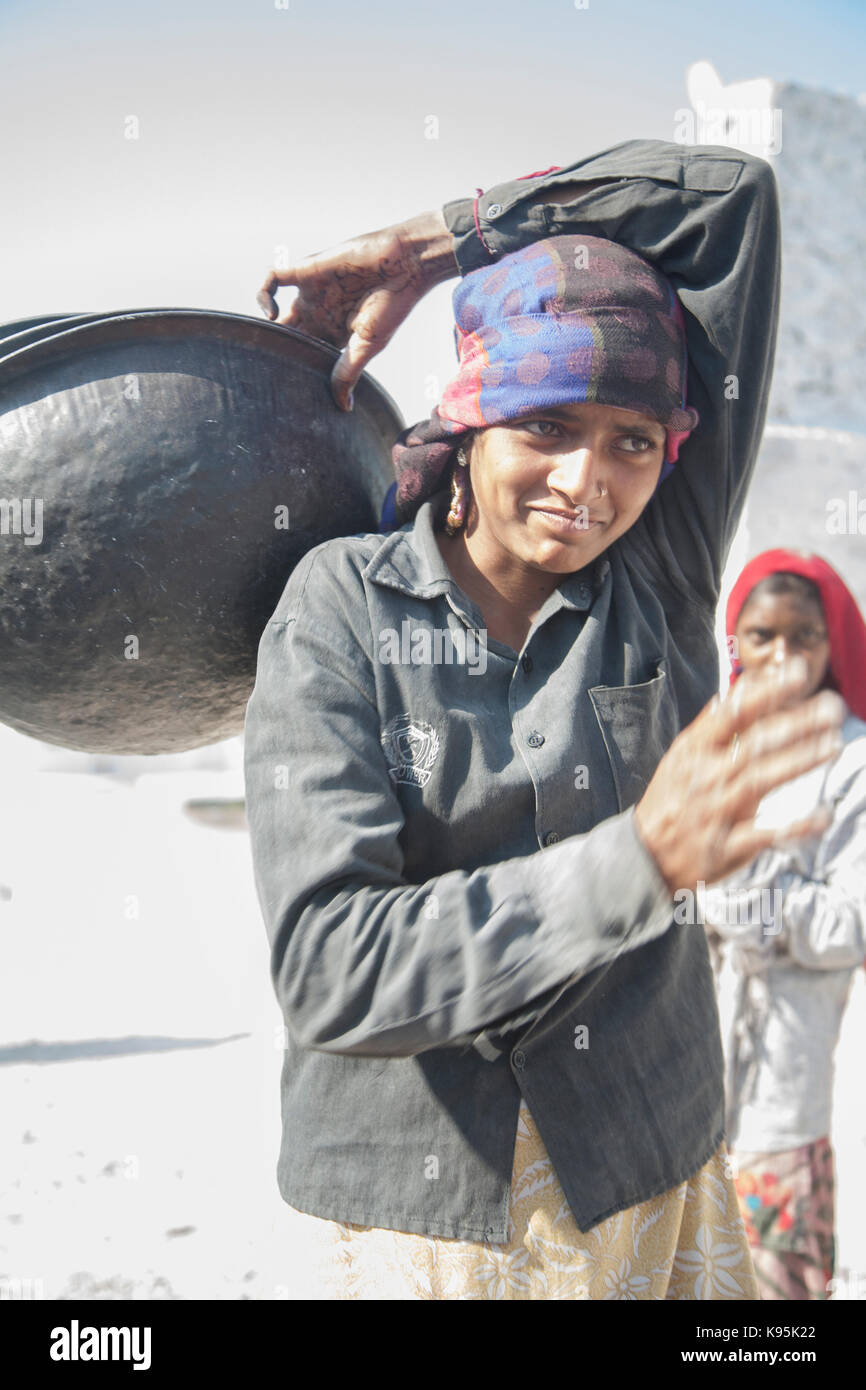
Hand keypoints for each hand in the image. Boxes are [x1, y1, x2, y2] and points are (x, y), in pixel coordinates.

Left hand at [256, 210, 458, 409]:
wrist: (405, 264)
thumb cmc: (393, 305)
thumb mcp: (367, 345)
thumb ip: (348, 373)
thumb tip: (343, 407)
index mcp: (335, 333)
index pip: (306, 354)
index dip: (296, 368)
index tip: (291, 387)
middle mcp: (320, 313)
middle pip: (287, 335)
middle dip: (277, 350)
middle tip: (268, 368)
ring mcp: (312, 292)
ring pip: (275, 311)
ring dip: (267, 327)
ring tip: (268, 342)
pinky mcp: (307, 270)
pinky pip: (273, 278)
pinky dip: (264, 294)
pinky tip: (272, 313)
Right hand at [633, 658, 844, 895]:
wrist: (643, 858)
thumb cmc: (669, 801)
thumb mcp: (680, 757)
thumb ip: (710, 725)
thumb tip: (734, 690)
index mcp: (695, 752)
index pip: (733, 714)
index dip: (767, 692)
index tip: (799, 672)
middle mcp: (707, 777)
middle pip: (754, 744)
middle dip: (795, 723)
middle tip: (832, 705)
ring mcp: (717, 812)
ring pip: (761, 781)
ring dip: (799, 762)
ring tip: (833, 745)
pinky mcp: (727, 847)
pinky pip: (766, 834)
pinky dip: (795, 826)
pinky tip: (824, 815)